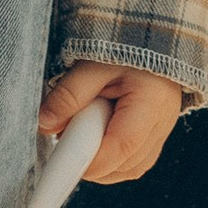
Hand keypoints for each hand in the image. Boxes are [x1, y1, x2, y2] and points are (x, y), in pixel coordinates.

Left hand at [36, 58, 184, 187]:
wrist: (153, 37)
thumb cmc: (126, 47)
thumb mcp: (93, 65)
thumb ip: (69, 95)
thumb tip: (45, 124)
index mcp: (150, 104)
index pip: (120, 148)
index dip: (88, 160)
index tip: (59, 157)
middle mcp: (161, 125)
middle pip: (123, 166)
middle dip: (91, 161)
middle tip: (70, 133)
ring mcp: (161, 134)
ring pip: (128, 170)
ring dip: (101, 162)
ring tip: (85, 130)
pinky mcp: (156, 138)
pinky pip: (132, 164)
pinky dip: (111, 160)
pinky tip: (97, 137)